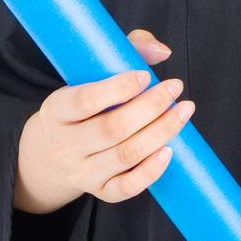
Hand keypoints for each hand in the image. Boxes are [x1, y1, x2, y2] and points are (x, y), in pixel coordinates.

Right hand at [16, 28, 192, 210]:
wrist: (57, 150)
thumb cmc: (84, 104)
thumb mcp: (89, 73)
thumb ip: (125, 50)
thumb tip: (162, 51)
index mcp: (56, 110)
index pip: (85, 100)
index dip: (119, 88)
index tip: (146, 75)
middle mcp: (64, 145)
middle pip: (112, 129)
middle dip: (151, 107)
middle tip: (175, 88)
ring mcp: (81, 172)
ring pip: (125, 155)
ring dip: (161, 132)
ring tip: (183, 111)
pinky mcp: (99, 191)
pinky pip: (127, 188)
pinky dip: (151, 170)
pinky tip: (170, 150)